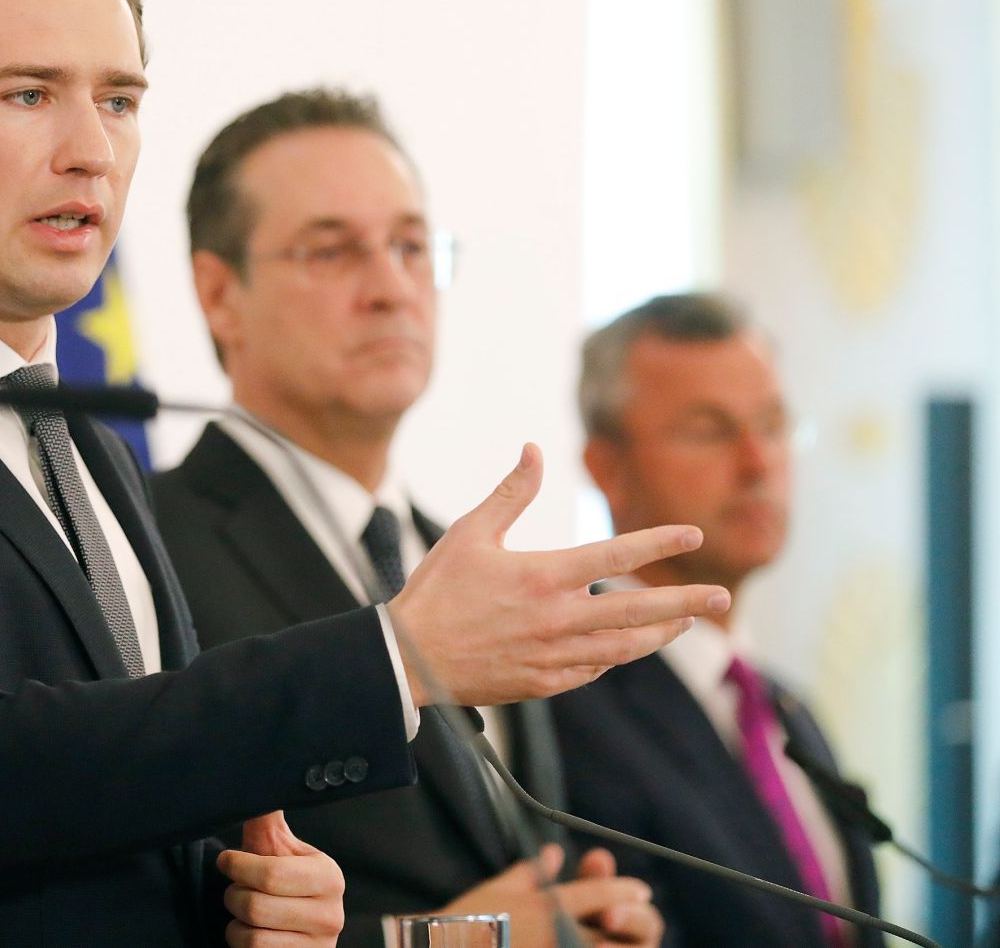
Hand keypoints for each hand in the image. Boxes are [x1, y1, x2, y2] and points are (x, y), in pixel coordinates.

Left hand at [216, 811, 344, 946]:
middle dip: (233, 894)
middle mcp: (332, 916)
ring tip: (245, 909)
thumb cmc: (284, 882)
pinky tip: (252, 931)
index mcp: (330, 876)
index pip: (271, 873)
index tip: (226, 860)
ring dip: (235, 921)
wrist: (298, 929)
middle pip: (254, 905)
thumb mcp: (280, 848)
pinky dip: (241, 941)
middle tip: (236, 887)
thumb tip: (260, 777)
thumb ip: (267, 819)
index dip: (237, 865)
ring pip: (249, 935)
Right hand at [386, 444, 729, 705]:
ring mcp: (554, 655)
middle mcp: (557, 618)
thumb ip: (510, 493)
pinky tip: (626, 647)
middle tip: (723, 596)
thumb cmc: (436, 591)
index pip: (616, 555)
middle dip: (686, 602)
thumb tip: (534, 450)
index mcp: (543, 576)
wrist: (408, 658)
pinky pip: (594, 670)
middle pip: (637, 610)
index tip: (693, 534)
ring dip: (660, 634)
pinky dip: (616, 656)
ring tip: (687, 622)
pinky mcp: (543, 682)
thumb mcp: (469, 533)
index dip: (659, 542)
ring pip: (624, 647)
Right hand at [441, 845, 659, 947]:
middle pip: (610, 927)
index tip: (641, 889)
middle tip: (643, 912)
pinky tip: (600, 944)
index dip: (622, 891)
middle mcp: (559, 933)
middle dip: (630, 919)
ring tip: (621, 934)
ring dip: (614, 940)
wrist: (446, 947)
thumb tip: (553, 854)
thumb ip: (532, 872)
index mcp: (547, 907)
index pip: (596, 895)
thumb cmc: (469, 918)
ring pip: (601, 947)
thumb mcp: (499, 889)